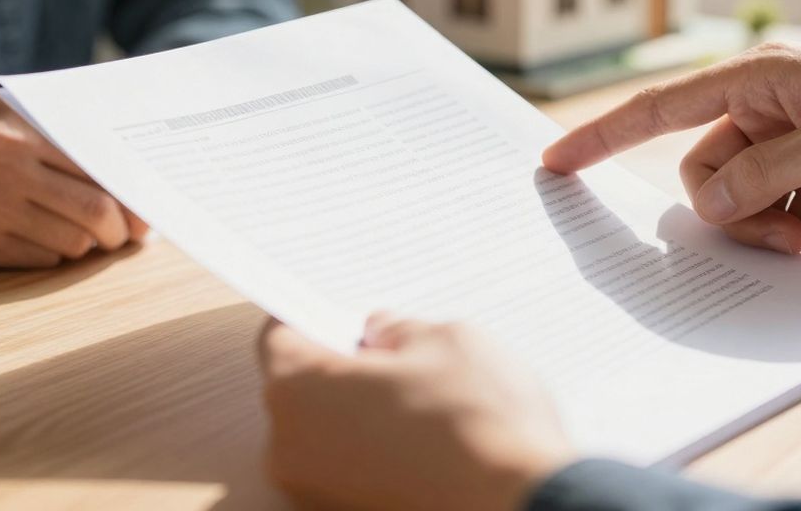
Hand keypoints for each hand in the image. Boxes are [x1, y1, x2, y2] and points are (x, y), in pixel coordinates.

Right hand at [0, 93, 147, 267]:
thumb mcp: (5, 115)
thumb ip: (61, 129)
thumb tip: (130, 160)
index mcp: (20, 129)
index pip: (99, 166)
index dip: (132, 194)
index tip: (146, 207)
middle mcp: (5, 166)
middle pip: (96, 210)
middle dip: (121, 229)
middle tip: (127, 234)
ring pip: (73, 241)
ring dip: (88, 244)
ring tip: (85, 234)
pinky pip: (42, 260)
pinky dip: (55, 254)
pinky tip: (45, 240)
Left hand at [259, 314, 574, 510]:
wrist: (522, 504)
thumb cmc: (480, 421)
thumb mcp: (446, 340)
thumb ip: (399, 329)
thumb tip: (381, 335)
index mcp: (298, 391)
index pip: (279, 336)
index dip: (313, 314)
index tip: (339, 310)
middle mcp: (290, 450)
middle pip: (300, 387)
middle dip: (341, 364)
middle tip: (397, 351)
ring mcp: (316, 494)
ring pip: (327, 431)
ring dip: (360, 410)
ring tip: (423, 398)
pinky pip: (350, 467)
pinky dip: (377, 449)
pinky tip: (426, 437)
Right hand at [543, 43, 800, 253]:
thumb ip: (763, 175)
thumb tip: (703, 206)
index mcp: (756, 77)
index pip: (659, 108)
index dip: (601, 136)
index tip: (553, 163)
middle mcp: (762, 106)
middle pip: (700, 172)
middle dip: (733, 210)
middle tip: (786, 228)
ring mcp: (786, 140)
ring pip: (734, 199)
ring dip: (768, 223)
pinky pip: (770, 209)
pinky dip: (794, 224)